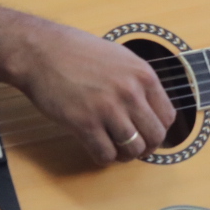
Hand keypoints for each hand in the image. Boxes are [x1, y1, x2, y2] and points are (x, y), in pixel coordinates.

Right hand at [13, 20, 174, 165]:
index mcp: (144, 76)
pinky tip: (98, 150)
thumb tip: (151, 107)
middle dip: (147, 147)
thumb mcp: (122, 59)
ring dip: (126, 155)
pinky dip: (104, 158)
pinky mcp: (83, 123)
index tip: (148, 133)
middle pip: (155, 136)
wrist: (41, 51)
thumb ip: (139, 82)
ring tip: (117, 150)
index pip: (167, 117)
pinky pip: (105, 153)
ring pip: (133, 149)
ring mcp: (108, 109)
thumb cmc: (78, 52)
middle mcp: (131, 93)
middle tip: (135, 148)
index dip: (159, 130)